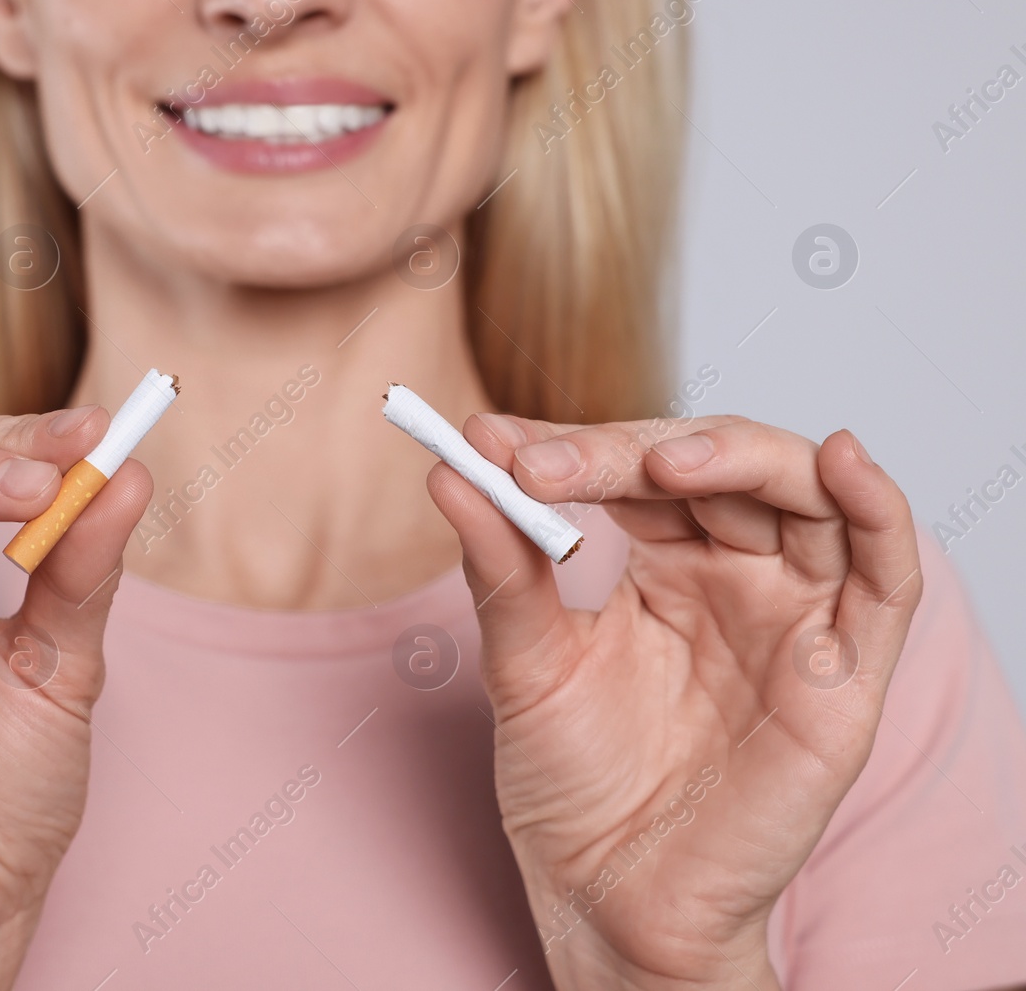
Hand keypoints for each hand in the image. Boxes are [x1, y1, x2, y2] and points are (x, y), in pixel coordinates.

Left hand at [427, 413, 921, 990]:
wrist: (607, 893)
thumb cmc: (570, 780)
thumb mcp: (523, 659)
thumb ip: (500, 565)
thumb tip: (450, 470)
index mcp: (657, 557)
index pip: (630, 469)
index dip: (568, 447)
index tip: (490, 441)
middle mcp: (731, 570)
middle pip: (710, 469)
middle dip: (627, 455)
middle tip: (545, 464)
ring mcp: (792, 613)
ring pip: (798, 495)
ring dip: (737, 459)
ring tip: (666, 462)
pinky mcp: (845, 671)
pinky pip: (885, 574)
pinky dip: (873, 507)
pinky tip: (838, 460)